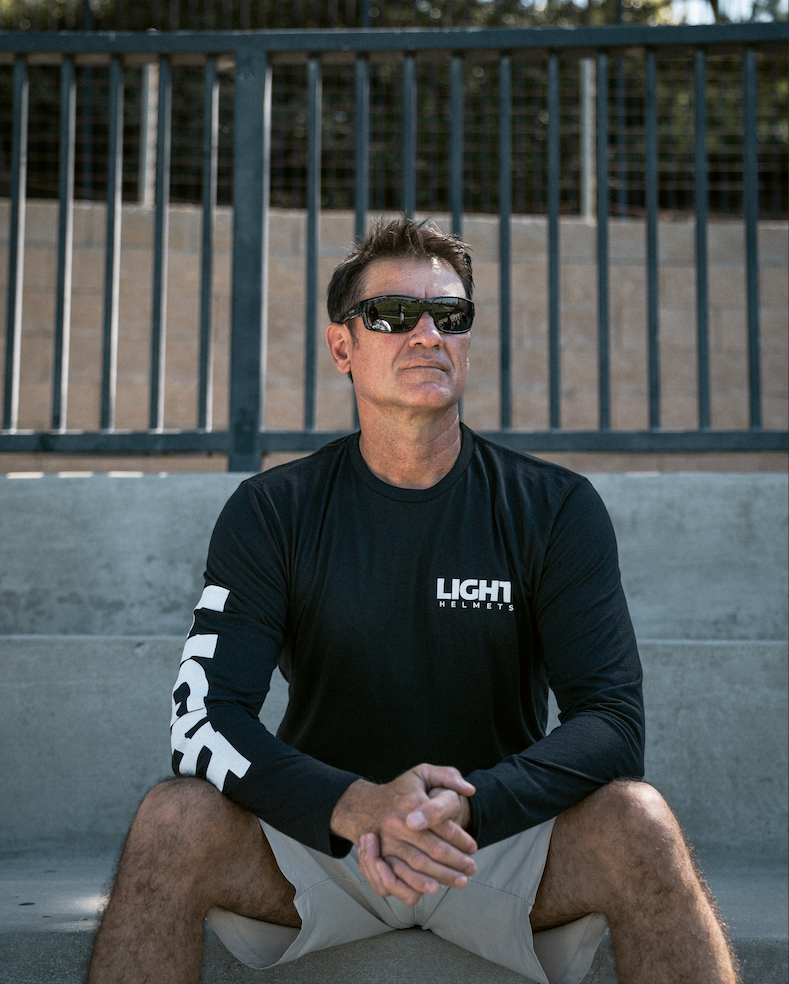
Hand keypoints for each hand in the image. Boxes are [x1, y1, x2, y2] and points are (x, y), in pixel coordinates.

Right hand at [330, 763, 476, 905]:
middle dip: (457, 861)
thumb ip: (448, 776)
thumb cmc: (401, 790)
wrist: (366, 805)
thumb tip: (469, 789)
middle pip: (433, 849)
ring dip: (442, 877)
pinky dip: (416, 886)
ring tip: (460, 881)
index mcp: (411, 801)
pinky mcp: (380, 857)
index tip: (473, 847)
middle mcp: (398, 823)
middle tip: (472, 868)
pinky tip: (433, 888)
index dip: (461, 839)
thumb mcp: (423, 773)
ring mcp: (387, 841)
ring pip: (418, 866)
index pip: (442, 825)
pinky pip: (399, 878)